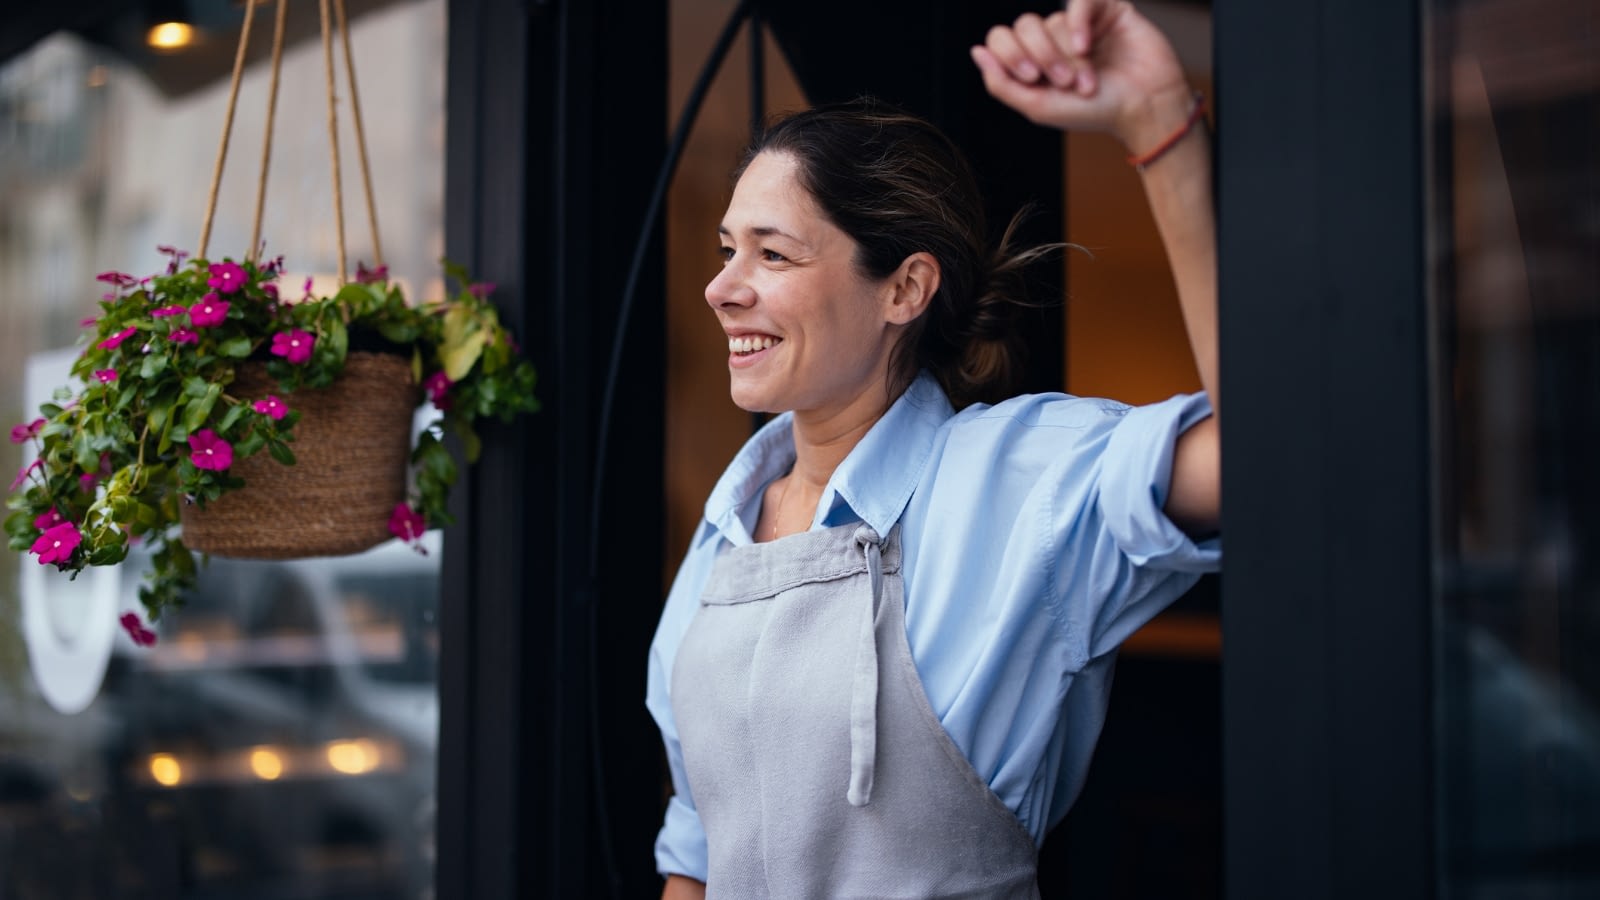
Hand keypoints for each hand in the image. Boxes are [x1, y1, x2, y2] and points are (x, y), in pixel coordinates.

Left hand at [971, 0, 1191, 152]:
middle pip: (1024, 26)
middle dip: (1042, 58)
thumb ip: (1001, 83)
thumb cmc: (1094, 112)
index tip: (1032, 78)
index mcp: (1033, 60)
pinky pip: (1079, 2)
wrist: (1143, 109)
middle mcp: (1053, 39)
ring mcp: (1079, 23)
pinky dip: (1078, 25)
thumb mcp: (1037, 106)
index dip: (1009, 55)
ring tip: (1088, 82)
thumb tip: (977, 52)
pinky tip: (1087, 46)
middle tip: (1065, 84)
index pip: (1001, 38)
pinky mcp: (1107, 9)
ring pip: (1053, 22)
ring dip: (1068, 58)